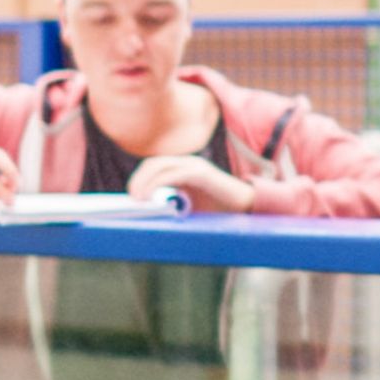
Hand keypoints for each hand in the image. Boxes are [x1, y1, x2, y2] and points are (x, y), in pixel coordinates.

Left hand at [129, 155, 254, 213]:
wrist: (247, 209)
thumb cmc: (220, 212)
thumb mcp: (189, 208)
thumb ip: (171, 205)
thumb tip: (148, 215)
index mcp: (183, 170)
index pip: (153, 167)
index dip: (139, 179)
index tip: (132, 198)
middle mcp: (188, 164)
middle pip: (153, 164)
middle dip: (138, 179)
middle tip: (132, 199)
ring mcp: (195, 166)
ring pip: (160, 165)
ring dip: (144, 181)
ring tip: (138, 199)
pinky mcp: (202, 173)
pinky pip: (174, 174)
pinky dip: (158, 183)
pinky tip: (150, 196)